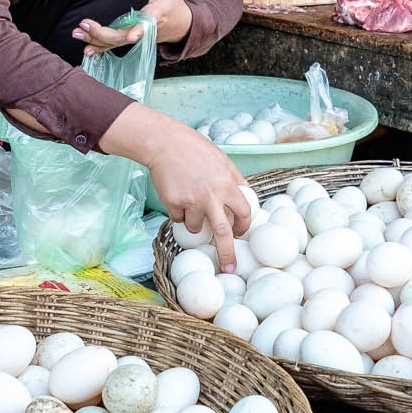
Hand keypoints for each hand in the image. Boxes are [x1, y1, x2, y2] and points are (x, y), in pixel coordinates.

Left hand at [73, 0, 190, 53]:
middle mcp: (146, 30)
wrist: (181, 25)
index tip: (132, 36)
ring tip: (77, 33)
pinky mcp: (131, 41)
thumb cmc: (172, 1)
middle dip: (103, 34)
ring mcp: (138, 38)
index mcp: (156, 15)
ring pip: (116, 43)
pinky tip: (86, 49)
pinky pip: (114, 47)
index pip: (147, 23)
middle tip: (84, 24)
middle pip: (123, 37)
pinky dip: (100, 48)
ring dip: (95, 40)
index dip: (139, 30)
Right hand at [144, 119, 252, 270]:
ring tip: (189, 202)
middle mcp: (211, 196)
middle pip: (223, 233)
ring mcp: (191, 201)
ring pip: (195, 227)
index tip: (240, 234)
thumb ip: (234, 179)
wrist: (164, 143)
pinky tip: (176, 195)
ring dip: (194, 223)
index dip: (244, 226)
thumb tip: (246, 196)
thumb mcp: (222, 160)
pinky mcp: (173, 203)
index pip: (244, 213)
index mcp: (227, 185)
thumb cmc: (195, 149)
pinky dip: (178, 213)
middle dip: (227, 255)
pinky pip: (177, 218)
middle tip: (229, 269)